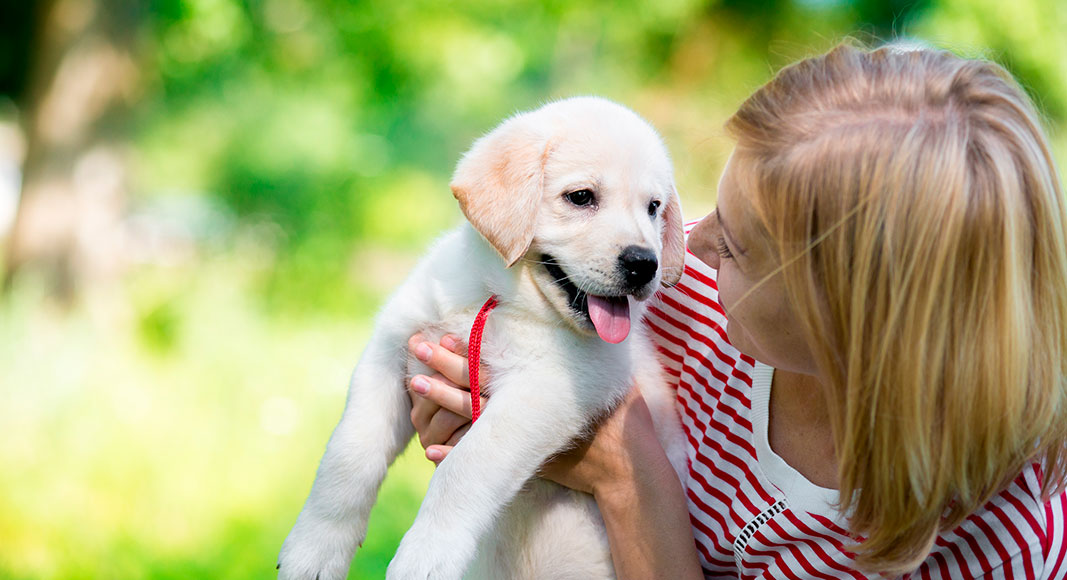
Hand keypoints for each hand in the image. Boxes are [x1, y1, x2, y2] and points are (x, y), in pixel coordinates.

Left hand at [407, 334, 663, 499]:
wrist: (622, 463)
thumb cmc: (613, 413)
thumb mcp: (600, 372)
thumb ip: (580, 347)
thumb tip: (575, 311)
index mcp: (536, 382)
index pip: (492, 361)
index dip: (463, 348)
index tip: (440, 334)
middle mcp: (523, 403)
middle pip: (473, 381)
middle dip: (441, 365)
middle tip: (416, 345)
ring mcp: (518, 432)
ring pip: (468, 415)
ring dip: (438, 403)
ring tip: (413, 386)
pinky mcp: (519, 459)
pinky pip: (479, 459)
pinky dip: (455, 456)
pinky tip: (432, 453)